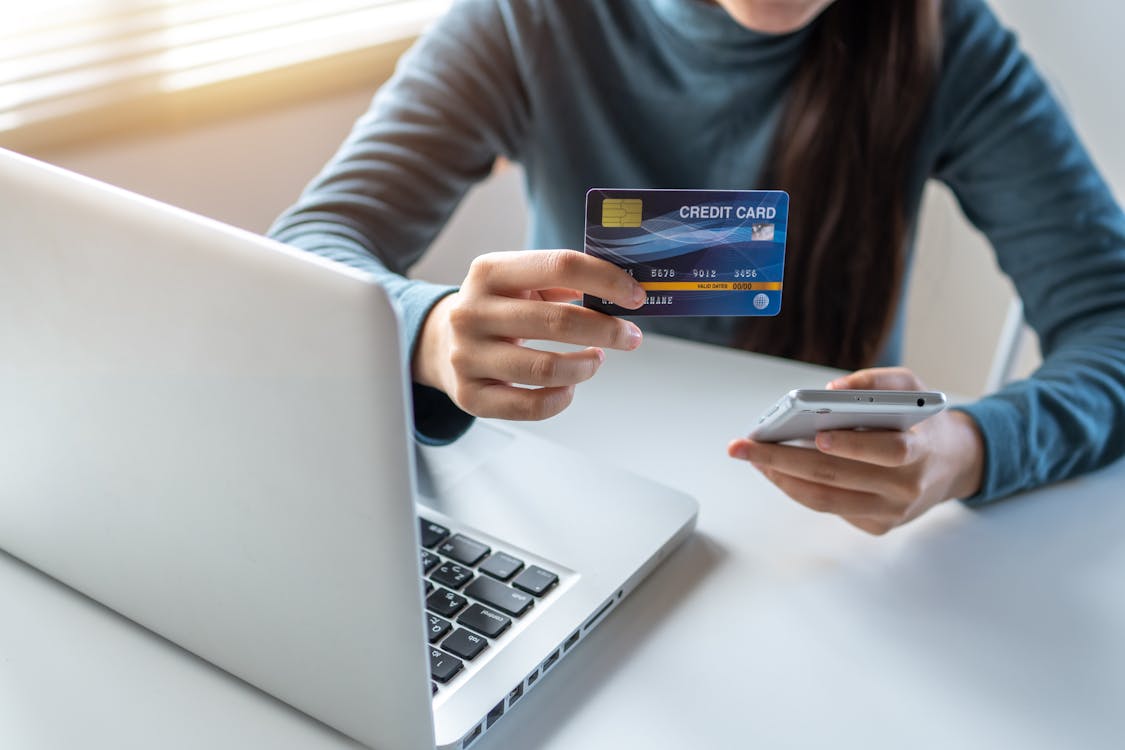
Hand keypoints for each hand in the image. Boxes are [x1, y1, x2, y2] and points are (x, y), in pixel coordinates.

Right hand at [414, 249, 646, 419]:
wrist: (442, 344)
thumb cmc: (499, 309)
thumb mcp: (520, 282)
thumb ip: (564, 281)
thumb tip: (624, 293)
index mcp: (489, 271)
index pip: (559, 265)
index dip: (606, 280)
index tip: (636, 296)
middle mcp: (472, 312)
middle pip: (558, 320)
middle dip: (607, 330)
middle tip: (631, 337)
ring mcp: (467, 356)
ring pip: (545, 368)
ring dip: (585, 366)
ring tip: (596, 360)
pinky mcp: (469, 396)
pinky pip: (528, 406)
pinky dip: (561, 398)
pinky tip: (569, 387)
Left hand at [727, 367, 984, 534]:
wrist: (955, 463)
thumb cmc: (923, 421)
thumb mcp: (913, 388)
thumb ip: (877, 382)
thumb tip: (832, 390)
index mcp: (920, 449)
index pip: (888, 451)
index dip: (853, 446)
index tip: (818, 436)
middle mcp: (905, 487)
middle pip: (837, 477)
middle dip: (783, 460)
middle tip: (744, 447)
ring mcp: (890, 512)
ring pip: (825, 500)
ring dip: (782, 479)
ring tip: (752, 459)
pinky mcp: (878, 526)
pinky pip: (830, 508)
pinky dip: (799, 489)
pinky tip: (777, 470)